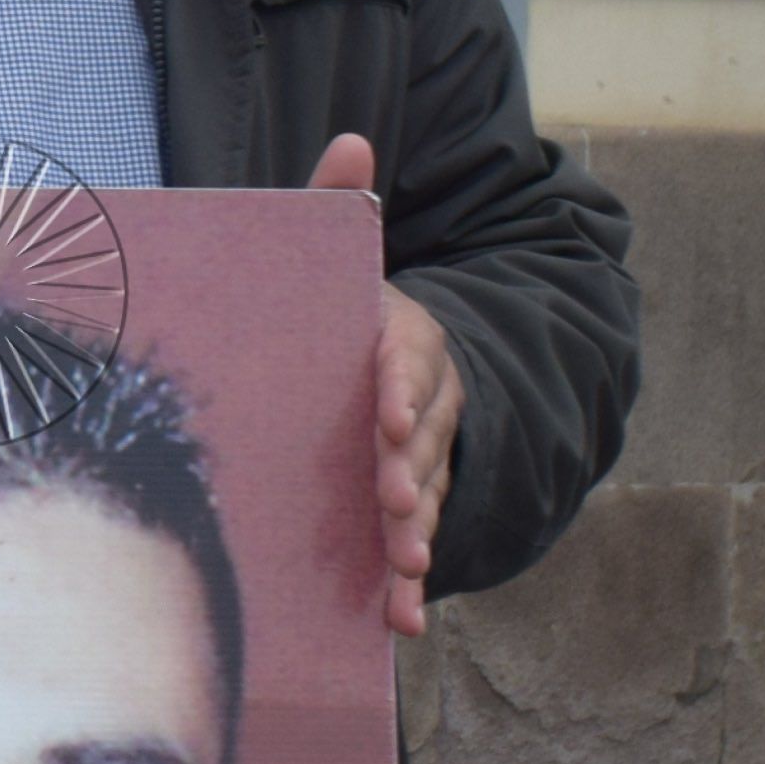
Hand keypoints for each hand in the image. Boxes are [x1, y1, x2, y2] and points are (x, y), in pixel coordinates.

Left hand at [309, 135, 464, 637]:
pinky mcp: (404, 504)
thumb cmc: (344, 310)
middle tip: (396, 502)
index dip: (400, 387)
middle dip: (412, 469)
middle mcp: (419, 401)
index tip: (384, 414)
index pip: (407, 361)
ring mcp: (417, 456)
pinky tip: (397, 624)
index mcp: (400, 342)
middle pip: (423, 438)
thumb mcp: (343, 259)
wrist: (388, 364)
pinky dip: (406, 584)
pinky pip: (411, 546)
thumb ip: (339, 205)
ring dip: (416, 533)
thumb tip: (351, 139)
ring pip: (425, 496)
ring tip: (403, 565)